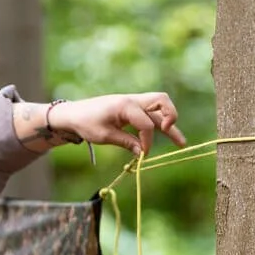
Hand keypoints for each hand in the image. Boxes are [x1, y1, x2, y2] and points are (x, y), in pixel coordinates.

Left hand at [48, 92, 186, 155]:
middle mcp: (133, 100)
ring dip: (170, 123)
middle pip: (161, 100)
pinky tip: (166, 135)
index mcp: (125, 105)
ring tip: (181, 143)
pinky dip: (159, 124)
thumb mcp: (104, 135)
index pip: (146, 123)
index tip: (142, 154)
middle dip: (170, 115)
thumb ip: (125, 142)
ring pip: (159, 108)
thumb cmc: (86, 123)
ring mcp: (134, 104)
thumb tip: (141, 153)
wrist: (73, 114)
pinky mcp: (132, 110)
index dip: (147, 141)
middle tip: (169, 131)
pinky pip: (150, 114)